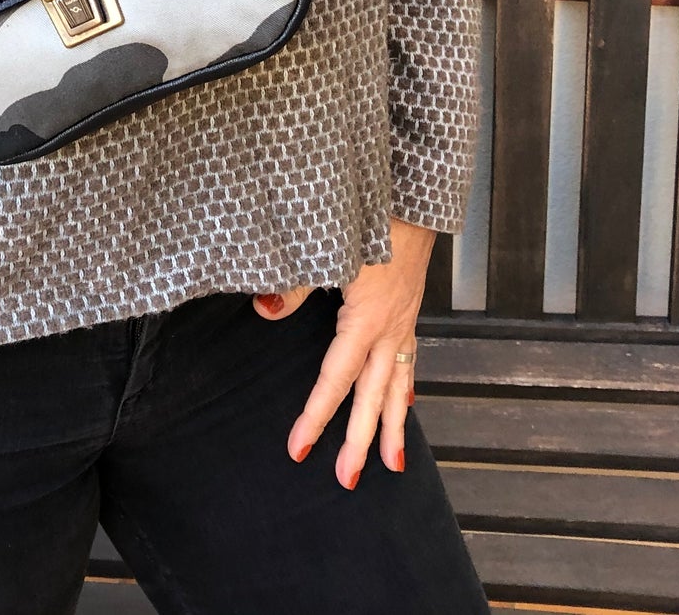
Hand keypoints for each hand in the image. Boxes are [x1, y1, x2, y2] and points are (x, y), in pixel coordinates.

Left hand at [251, 215, 434, 489]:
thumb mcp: (326, 250)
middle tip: (346, 479)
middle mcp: (389, 328)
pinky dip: (406, 388)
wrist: (413, 199)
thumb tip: (264, 310)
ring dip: (392, 426)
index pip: (335, 378)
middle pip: (372, 396)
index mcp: (366, 319)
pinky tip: (405, 405)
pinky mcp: (409, 311)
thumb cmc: (371, 220)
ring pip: (397, 385)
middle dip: (359, 440)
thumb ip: (293, 286)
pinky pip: (408, 360)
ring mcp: (404, 322)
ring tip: (392, 464)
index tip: (299, 447)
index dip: (316, 415)